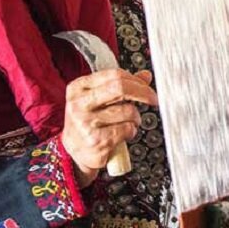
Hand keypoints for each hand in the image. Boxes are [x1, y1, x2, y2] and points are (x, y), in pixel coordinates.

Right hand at [62, 69, 156, 187]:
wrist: (74, 152)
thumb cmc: (88, 123)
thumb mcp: (99, 99)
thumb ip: (121, 85)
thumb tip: (145, 76)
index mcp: (78, 88)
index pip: (113, 75)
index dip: (136, 80)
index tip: (147, 87)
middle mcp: (79, 104)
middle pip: (120, 88)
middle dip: (143, 93)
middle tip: (153, 99)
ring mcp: (86, 123)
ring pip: (128, 111)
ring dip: (135, 118)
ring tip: (126, 124)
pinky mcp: (96, 140)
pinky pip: (127, 129)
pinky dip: (131, 131)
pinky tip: (121, 135)